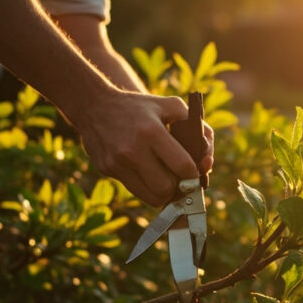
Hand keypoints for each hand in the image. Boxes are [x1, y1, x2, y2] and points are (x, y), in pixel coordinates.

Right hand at [72, 89, 205, 205]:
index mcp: (151, 131)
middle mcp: (132, 149)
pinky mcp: (107, 170)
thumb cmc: (141, 107)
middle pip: (167, 187)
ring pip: (151, 197)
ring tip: (168, 180)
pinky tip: (150, 175)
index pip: (183, 166)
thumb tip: (207, 160)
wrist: (95, 106)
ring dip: (165, 193)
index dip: (194, 174)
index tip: (195, 172)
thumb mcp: (171, 106)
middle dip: (179, 186)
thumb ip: (197, 127)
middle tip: (181, 178)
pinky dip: (148, 189)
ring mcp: (117, 162)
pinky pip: (136, 191)